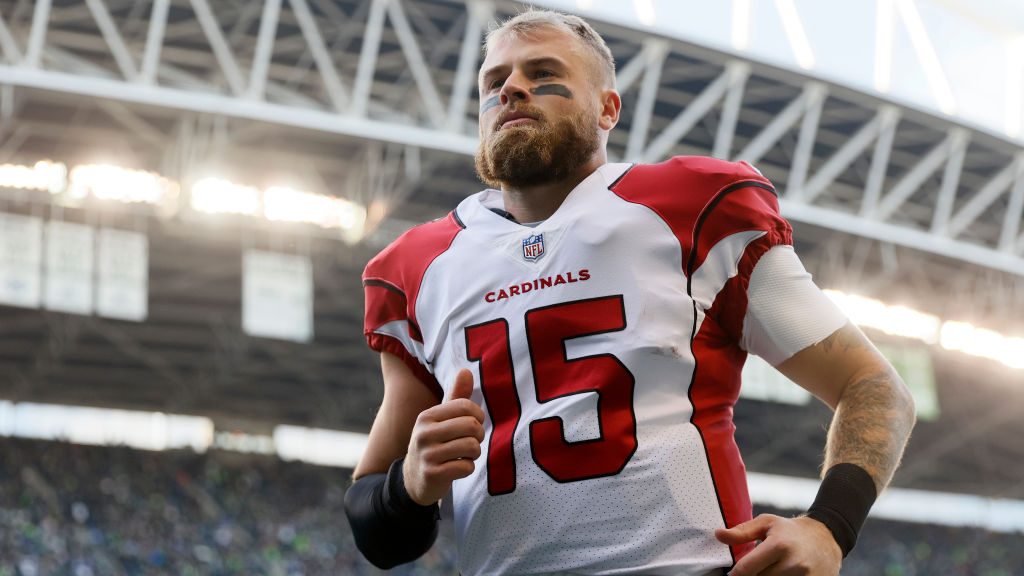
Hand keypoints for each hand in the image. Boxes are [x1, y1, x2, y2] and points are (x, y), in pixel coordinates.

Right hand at [403, 369, 484, 505]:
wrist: (414, 478)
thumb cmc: (434, 443)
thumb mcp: (441, 419)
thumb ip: (456, 396)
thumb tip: (466, 370)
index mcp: (427, 416)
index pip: (464, 406)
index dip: (478, 415)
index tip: (475, 423)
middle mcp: (424, 433)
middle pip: (471, 426)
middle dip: (478, 435)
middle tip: (472, 441)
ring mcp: (427, 455)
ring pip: (471, 446)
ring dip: (474, 453)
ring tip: (465, 454)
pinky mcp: (432, 474)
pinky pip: (466, 467)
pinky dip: (468, 468)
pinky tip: (458, 467)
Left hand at [715, 514, 841, 575]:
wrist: (826, 538)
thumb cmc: (791, 531)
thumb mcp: (766, 523)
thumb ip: (741, 532)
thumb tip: (718, 535)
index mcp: (779, 545)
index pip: (747, 569)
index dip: (736, 574)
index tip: (733, 573)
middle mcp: (793, 564)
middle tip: (756, 568)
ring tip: (769, 569)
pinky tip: (779, 574)